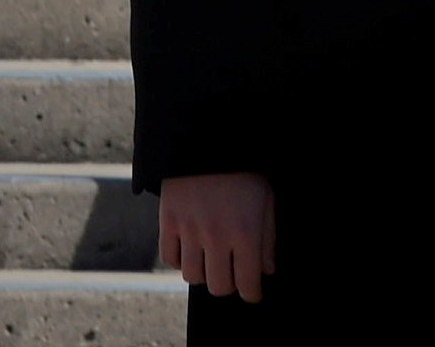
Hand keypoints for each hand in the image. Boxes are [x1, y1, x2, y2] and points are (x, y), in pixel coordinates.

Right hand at [159, 172, 276, 301]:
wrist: (208, 141)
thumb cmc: (244, 171)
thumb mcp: (266, 200)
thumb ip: (267, 238)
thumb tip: (266, 270)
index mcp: (246, 232)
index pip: (247, 282)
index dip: (251, 293)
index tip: (252, 292)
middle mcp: (216, 237)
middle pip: (218, 286)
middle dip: (229, 284)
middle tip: (233, 272)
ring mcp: (190, 231)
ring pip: (193, 277)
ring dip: (204, 272)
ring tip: (212, 258)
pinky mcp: (168, 223)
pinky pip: (170, 259)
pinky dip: (180, 260)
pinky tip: (191, 249)